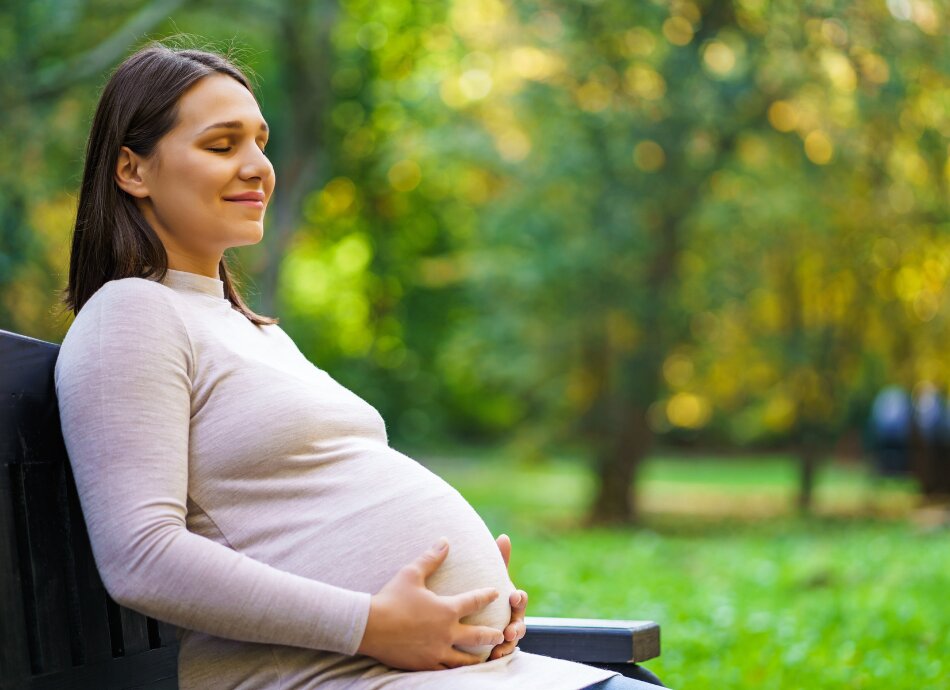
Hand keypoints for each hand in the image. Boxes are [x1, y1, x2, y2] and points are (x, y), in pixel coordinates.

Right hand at [357, 538, 505, 670]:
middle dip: (492, 635)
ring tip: (484, 658)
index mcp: (447, 610)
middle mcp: (447, 632)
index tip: (496, 593)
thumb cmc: (391, 598)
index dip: (487, 595)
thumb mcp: (411, 574)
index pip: (474, 601)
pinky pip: (445, 670)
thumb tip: (444, 541)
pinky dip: (454, 669)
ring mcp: (437, 651)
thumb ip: (431, 558)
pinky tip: (457, 669)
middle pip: (478, 635)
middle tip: (502, 635)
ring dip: (477, 658)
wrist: (370, 627)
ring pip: (464, 658)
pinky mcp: (425, 664)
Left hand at [488, 533, 528, 660]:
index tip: (513, 596)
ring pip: (512, 641)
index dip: (519, 599)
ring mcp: (507, 634)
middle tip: (510, 629)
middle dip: (517, 626)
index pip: (520, 600)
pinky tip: (491, 655)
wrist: (475, 613)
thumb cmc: (489, 592)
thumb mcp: (492, 576)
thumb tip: (503, 536)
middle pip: (520, 624)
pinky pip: (502, 652)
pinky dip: (499, 654)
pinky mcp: (498, 646)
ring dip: (509, 643)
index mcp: (512, 601)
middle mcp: (513, 618)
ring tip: (501, 645)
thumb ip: (499, 560)